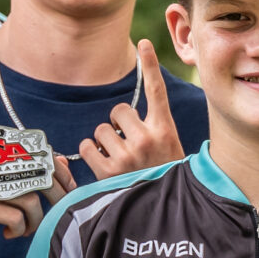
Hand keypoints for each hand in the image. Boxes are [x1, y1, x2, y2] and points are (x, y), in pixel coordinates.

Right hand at [0, 158, 75, 257]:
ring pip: (30, 200)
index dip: (59, 172)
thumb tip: (61, 160)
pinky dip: (19, 229)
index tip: (69, 191)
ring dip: (35, 220)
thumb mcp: (4, 194)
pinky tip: (9, 234)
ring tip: (26, 229)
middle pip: (38, 176)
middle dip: (56, 198)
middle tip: (59, 214)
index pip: (38, 155)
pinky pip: (15, 217)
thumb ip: (28, 177)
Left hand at [78, 40, 186, 178]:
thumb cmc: (164, 178)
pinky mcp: (109, 172)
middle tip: (129, 144)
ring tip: (120, 159)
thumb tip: (124, 113)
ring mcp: (128, 156)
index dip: (150, 65)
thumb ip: (153, 129)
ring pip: (101, 130)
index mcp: (165, 130)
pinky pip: (88, 148)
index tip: (144, 43)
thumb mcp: (170, 150)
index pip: (157, 91)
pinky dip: (92, 154)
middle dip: (118, 125)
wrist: (165, 214)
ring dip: (105, 142)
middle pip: (118, 111)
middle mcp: (148, 139)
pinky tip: (105, 166)